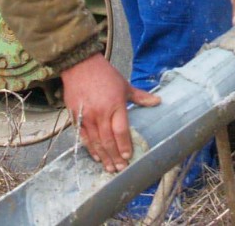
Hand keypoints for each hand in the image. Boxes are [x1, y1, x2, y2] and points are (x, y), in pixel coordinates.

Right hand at [61, 53, 159, 172]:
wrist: (80, 66)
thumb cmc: (105, 75)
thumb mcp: (124, 85)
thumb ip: (140, 97)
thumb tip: (158, 102)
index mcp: (115, 104)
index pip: (121, 130)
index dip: (125, 145)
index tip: (128, 156)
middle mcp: (100, 113)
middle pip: (108, 140)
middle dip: (115, 156)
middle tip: (121, 168)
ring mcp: (87, 116)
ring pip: (96, 142)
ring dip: (104, 157)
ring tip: (110, 168)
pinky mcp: (76, 117)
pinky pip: (83, 137)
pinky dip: (90, 149)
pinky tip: (97, 157)